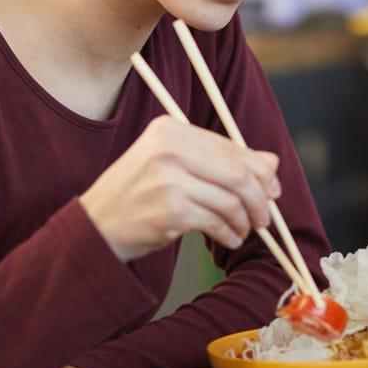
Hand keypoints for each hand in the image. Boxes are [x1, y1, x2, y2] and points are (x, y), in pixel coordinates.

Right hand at [80, 115, 280, 261]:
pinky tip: (229, 238)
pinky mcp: (170, 211)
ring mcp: (168, 180)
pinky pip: (216, 222)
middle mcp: (169, 149)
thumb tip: (272, 163)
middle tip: (265, 216)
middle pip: (238, 173)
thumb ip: (220, 160)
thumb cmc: (139, 194)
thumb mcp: (174, 165)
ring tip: (243, 230)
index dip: (260, 170)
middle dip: (260, 198)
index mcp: (171, 129)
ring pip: (230, 200)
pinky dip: (229, 233)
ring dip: (244, 220)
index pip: (231, 148)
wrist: (95, 226)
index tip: (272, 189)